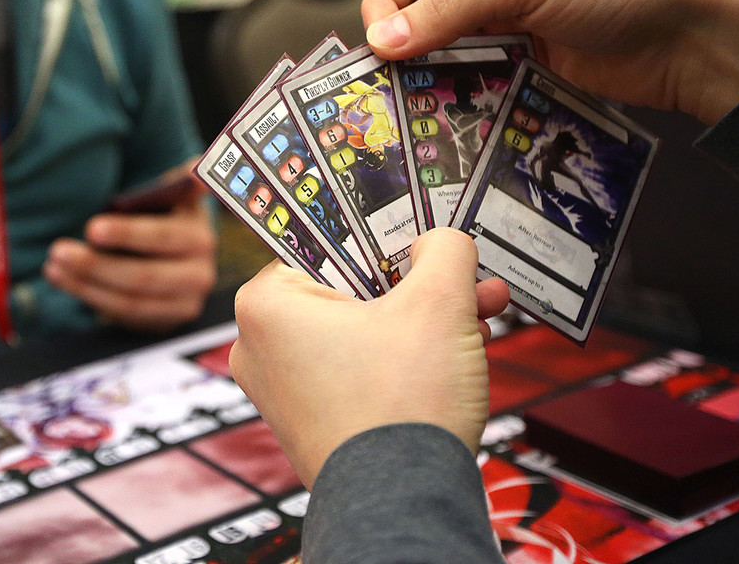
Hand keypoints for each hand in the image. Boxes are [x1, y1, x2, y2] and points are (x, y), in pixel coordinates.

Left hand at [44, 176, 216, 330]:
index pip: (164, 235)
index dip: (129, 234)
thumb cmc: (162, 214)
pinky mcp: (169, 319)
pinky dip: (91, 297)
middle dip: (95, 265)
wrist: (176, 250)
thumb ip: (181, 182)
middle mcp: (201, 269)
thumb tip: (193, 169)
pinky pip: (126, 314)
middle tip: (57, 250)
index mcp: (198, 230)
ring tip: (54, 265)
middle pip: (144, 275)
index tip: (91, 229)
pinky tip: (64, 279)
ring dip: (87, 284)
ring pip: (131, 300)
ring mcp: (188, 300)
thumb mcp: (172, 194)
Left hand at [229, 229, 509, 487]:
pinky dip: (404, 358)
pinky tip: (455, 355)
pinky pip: (359, 367)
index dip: (384, 235)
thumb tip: (443, 239)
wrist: (404, 506)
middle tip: (465, 280)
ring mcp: (283, 386)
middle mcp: (260, 343)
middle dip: (419, 284)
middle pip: (352, 286)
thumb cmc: (401, 409)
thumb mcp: (439, 304)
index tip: (420, 232)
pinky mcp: (312, 419)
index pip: (327, 240)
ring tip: (478, 318)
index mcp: (267, 303)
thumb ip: (444, 251)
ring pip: (363, 328)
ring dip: (423, 320)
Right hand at [363, 0, 738, 124]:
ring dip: (423, 69)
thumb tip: (384, 40)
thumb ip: (447, 9)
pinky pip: (469, 74)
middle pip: (413, 3)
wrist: (689, 33)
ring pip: (437, 43)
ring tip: (412, 98)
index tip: (380, 43)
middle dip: (398, 37)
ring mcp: (502, 17)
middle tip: (387, 78)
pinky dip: (454, 90)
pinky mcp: (520, 58)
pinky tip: (448, 108)